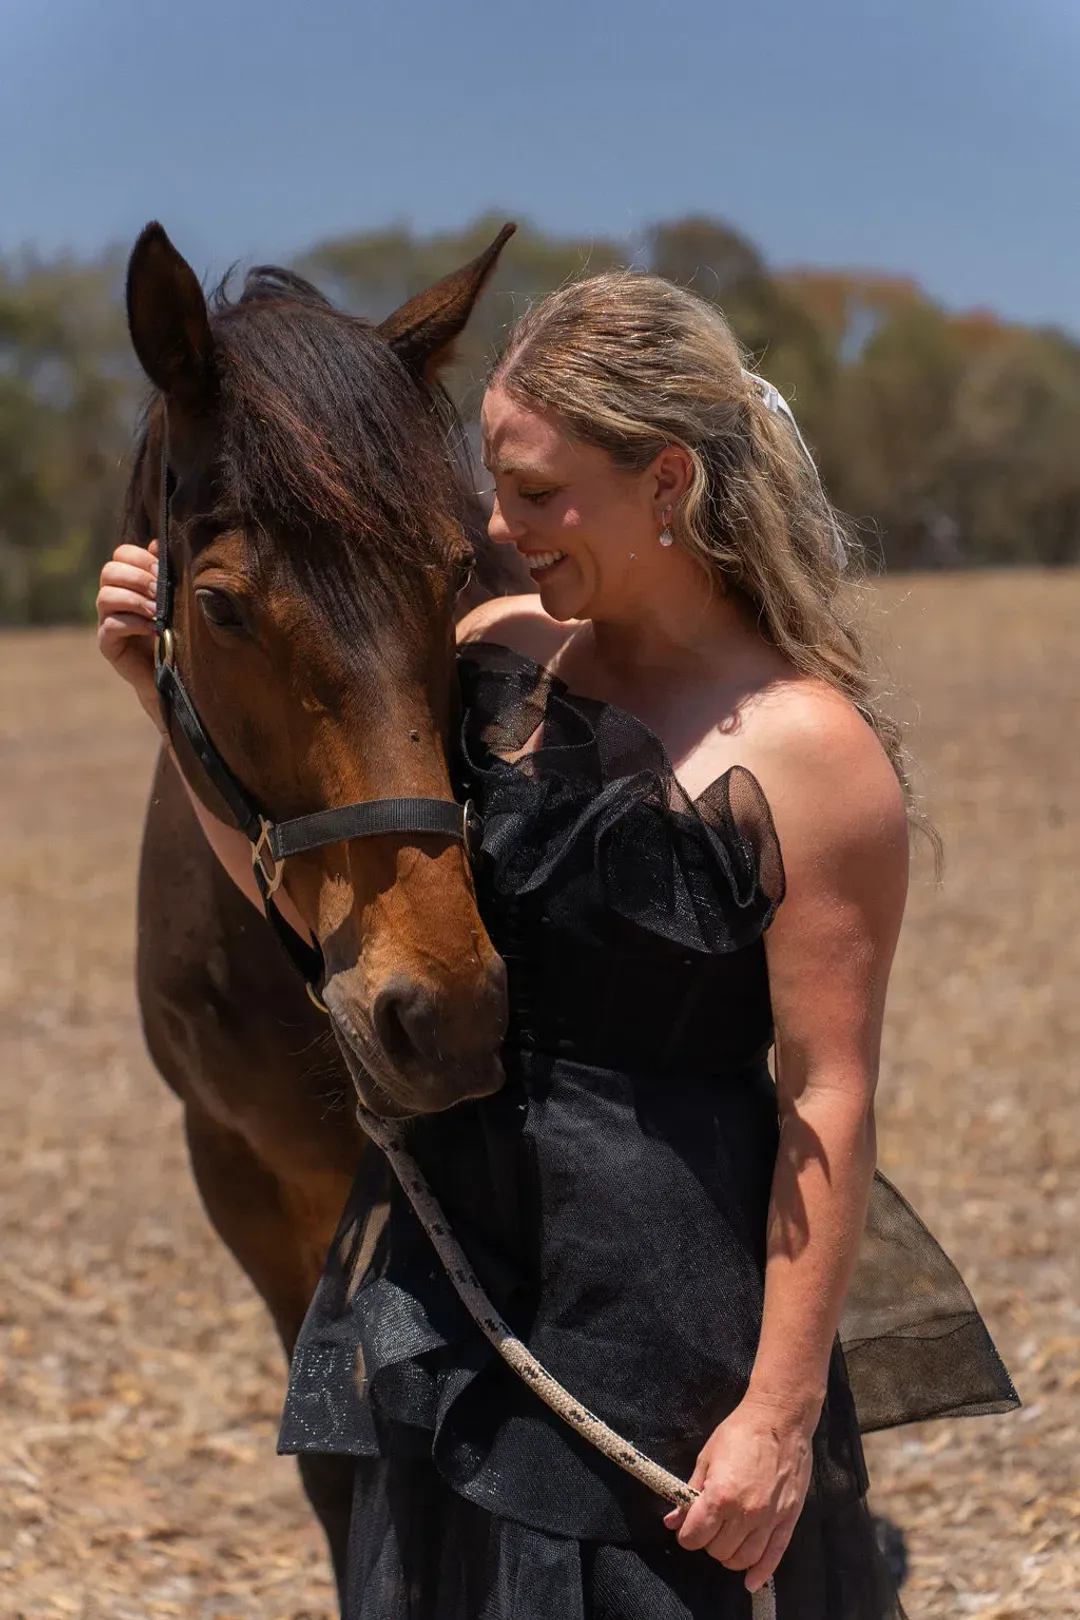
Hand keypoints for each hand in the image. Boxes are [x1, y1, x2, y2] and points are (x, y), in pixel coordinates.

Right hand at [96, 540, 162, 726]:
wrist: (174, 671)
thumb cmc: (176, 630)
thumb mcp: (175, 598)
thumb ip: (166, 572)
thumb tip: (158, 544)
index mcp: (127, 580)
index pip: (121, 554)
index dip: (140, 558)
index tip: (163, 571)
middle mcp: (111, 597)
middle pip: (109, 571)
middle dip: (138, 578)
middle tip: (160, 591)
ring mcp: (106, 619)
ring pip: (106, 596)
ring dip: (135, 600)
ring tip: (158, 611)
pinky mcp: (107, 642)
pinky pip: (111, 625)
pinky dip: (134, 623)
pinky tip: (153, 627)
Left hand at [663, 1394, 813, 1593]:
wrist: (780, 1418)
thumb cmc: (739, 1432)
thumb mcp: (706, 1457)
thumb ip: (690, 1492)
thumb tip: (671, 1519)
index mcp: (721, 1495)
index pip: (695, 1537)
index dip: (686, 1535)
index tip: (687, 1527)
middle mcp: (746, 1513)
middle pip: (718, 1550)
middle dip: (708, 1542)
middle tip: (708, 1526)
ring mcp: (769, 1519)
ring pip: (744, 1559)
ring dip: (730, 1556)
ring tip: (726, 1540)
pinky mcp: (788, 1520)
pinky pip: (774, 1556)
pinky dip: (761, 1573)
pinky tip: (751, 1580)